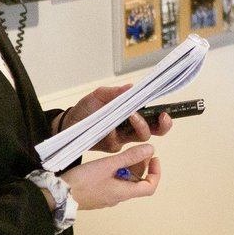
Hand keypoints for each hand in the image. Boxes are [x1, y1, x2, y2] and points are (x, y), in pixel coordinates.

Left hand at [59, 85, 173, 151]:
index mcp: (131, 113)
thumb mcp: (98, 96)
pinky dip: (123, 133)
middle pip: (153, 130)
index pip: (153, 116)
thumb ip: (114, 92)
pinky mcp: (113, 148)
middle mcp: (130, 127)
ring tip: (131, 114)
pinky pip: (123, 144)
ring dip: (141, 125)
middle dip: (162, 126)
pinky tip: (115, 126)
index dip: (163, 117)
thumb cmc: (86, 109)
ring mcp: (122, 139)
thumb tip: (131, 87)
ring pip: (141, 137)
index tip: (165, 113)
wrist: (68, 125)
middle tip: (162, 118)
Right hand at [62, 143, 160, 208]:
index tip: (154, 158)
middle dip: (141, 166)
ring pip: (125, 182)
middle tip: (139, 151)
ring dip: (129, 168)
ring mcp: (107, 197)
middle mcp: (118, 197)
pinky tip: (109, 163)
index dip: (156, 173)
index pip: (150, 187)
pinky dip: (117, 172)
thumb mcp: (108, 165)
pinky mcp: (97, 194)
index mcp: (124, 192)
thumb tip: (150, 150)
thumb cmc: (84, 181)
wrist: (59, 196)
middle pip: (137, 183)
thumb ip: (129, 156)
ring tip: (124, 153)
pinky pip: (113, 183)